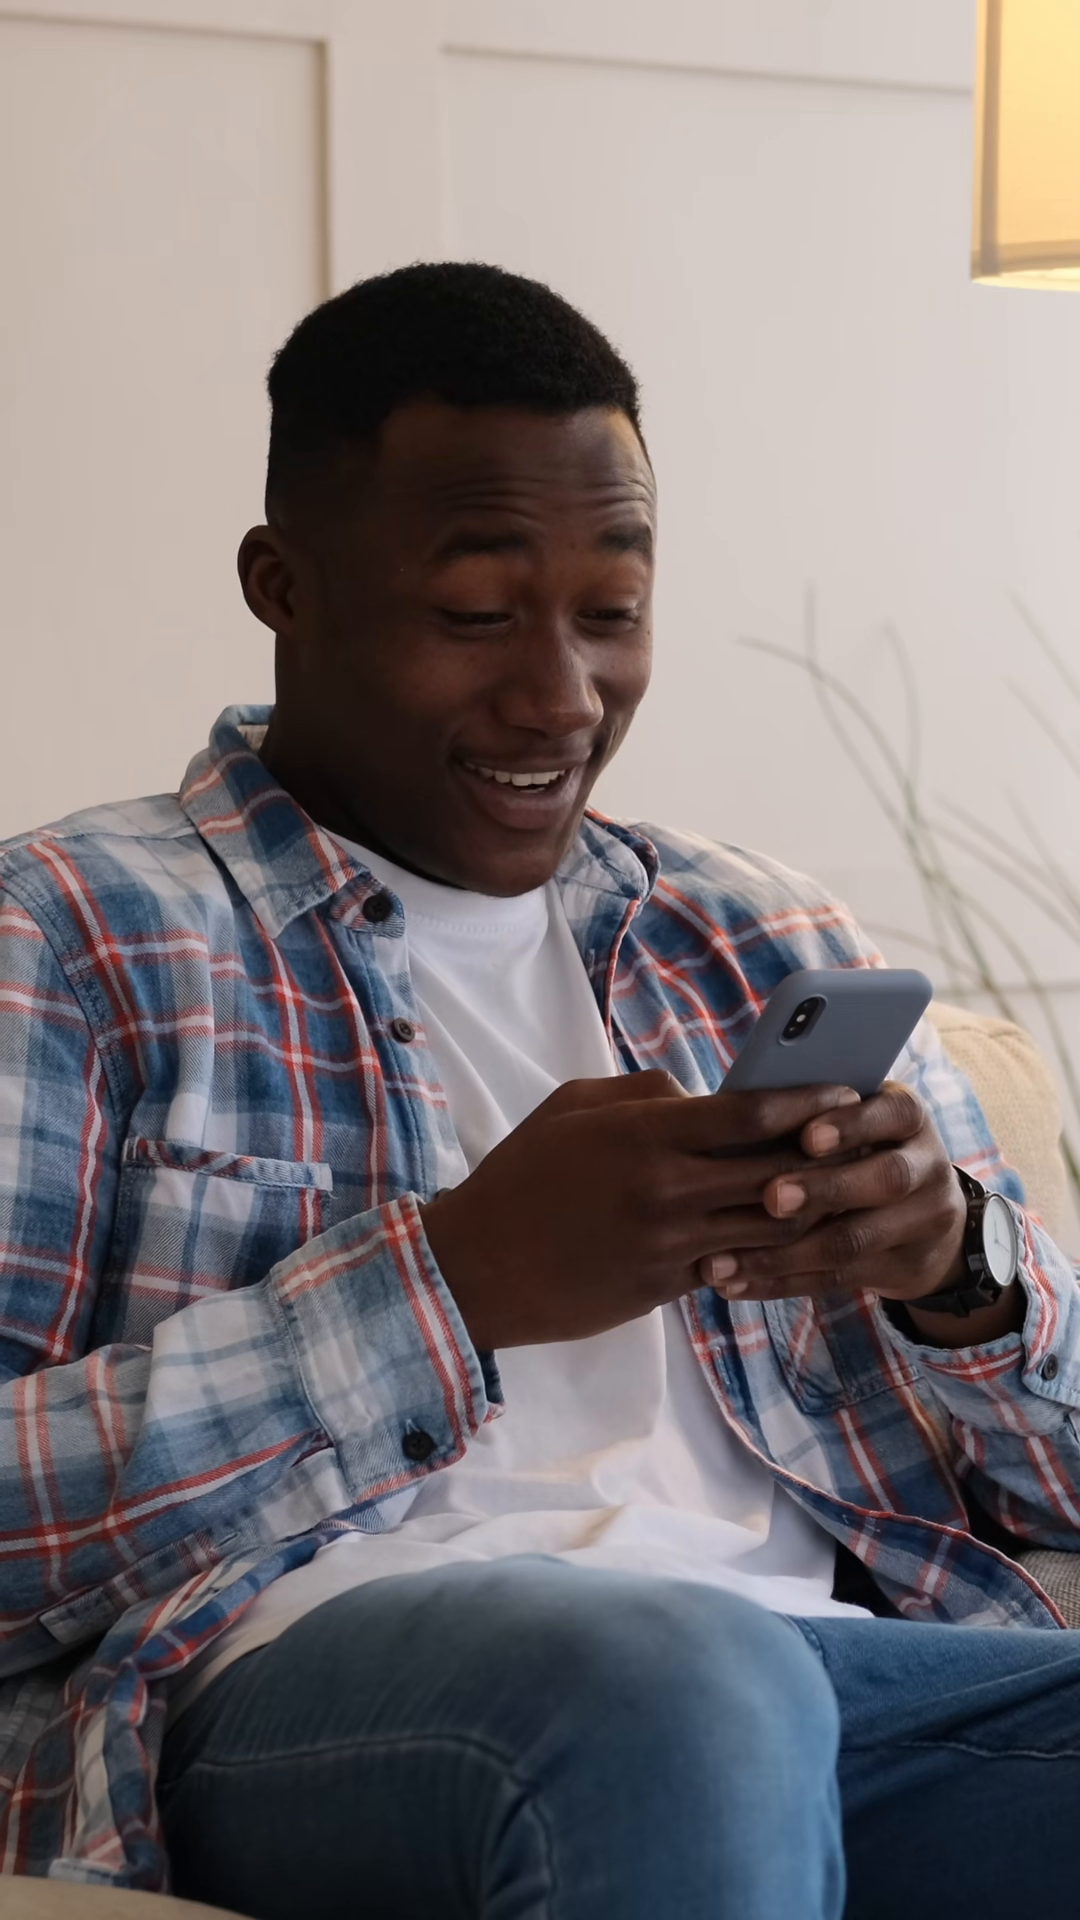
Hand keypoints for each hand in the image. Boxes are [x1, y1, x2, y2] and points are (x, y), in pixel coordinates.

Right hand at [420, 1073, 870, 1350]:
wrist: (477, 1268)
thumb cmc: (521, 1176)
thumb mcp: (571, 1106)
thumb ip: (642, 1092)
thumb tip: (700, 1094)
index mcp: (645, 1133)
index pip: (751, 1114)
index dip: (806, 1103)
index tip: (843, 1094)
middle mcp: (666, 1189)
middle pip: (777, 1171)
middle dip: (824, 1156)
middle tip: (856, 1143)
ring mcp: (670, 1244)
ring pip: (769, 1226)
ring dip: (807, 1210)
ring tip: (834, 1192)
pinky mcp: (666, 1288)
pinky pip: (736, 1266)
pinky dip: (764, 1251)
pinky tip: (784, 1238)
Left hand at [700, 1080, 968, 1309]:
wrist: (927, 1219)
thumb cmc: (859, 1148)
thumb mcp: (855, 1120)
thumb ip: (810, 1112)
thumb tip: (729, 1103)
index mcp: (909, 1117)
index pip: (894, 1113)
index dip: (853, 1125)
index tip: (807, 1137)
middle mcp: (926, 1167)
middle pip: (886, 1179)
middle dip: (825, 1189)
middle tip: (771, 1198)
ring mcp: (922, 1222)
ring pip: (854, 1241)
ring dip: (785, 1253)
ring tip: (725, 1260)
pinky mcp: (900, 1269)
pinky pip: (837, 1279)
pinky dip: (781, 1282)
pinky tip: (735, 1285)